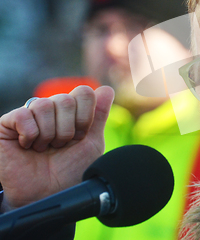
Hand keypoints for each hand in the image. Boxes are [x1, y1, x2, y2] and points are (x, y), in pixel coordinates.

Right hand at [0, 85, 113, 210]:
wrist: (48, 194)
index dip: (85, 117)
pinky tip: (28, 145)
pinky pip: (22, 115)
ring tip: (44, 148)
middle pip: (66, 99)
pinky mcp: (7, 124)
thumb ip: (100, 115)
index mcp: (72, 111)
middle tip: (60, 146)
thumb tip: (106, 89)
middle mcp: (51, 109)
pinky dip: (30, 134)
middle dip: (68, 129)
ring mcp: (29, 115)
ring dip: (49, 134)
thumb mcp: (92, 143)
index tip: (80, 137)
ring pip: (44, 105)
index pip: (84, 92)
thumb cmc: (70, 172)